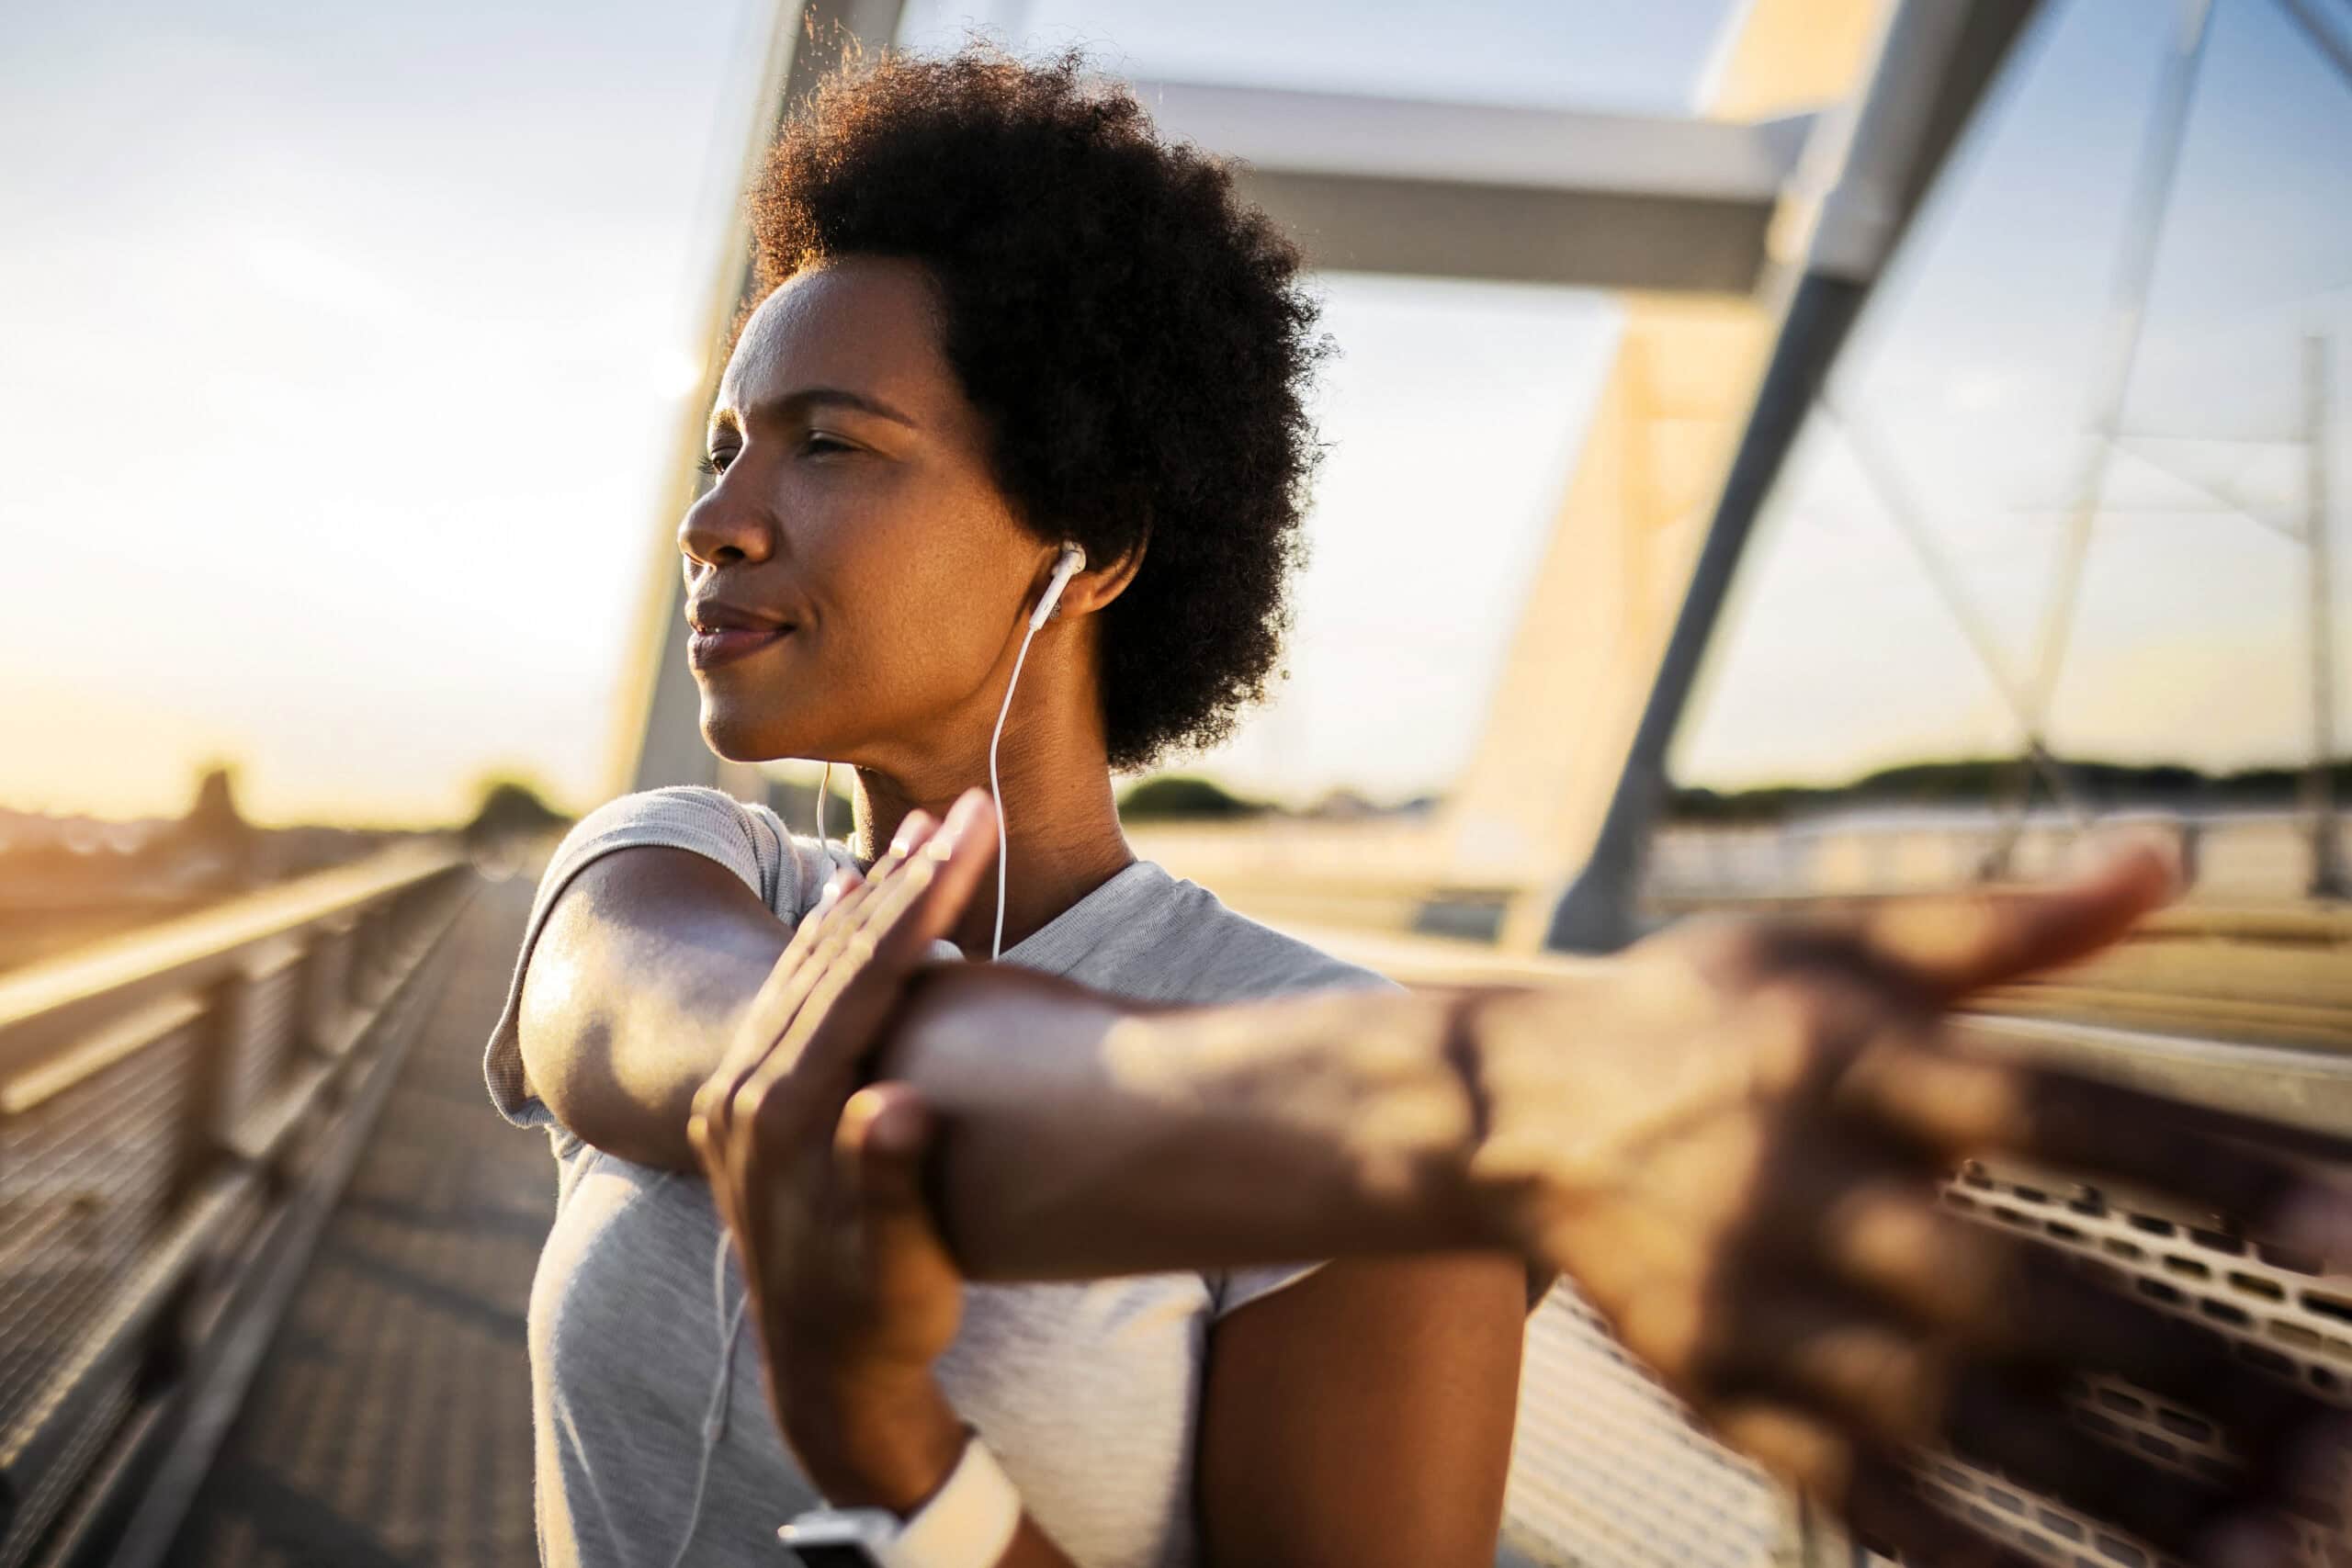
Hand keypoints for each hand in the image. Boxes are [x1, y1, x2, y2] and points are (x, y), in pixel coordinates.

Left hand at [689, 790, 999, 1509]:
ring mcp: (743, 1089)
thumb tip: (899, 1109)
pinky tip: (856, 896)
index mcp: (784, 1115)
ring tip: (925, 830)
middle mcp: (748, 1089)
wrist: (825, 1374)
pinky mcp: (753, 1095)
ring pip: (810, 962)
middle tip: (966, 804)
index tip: (974, 832)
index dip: (922, 898)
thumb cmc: (884, 1318)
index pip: (860, 978)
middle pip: (833, 953)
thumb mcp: (898, 1266)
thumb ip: (888, 1184)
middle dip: (905, 875)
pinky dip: (833, 937)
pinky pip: (795, 990)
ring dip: (872, 894)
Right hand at [1469, 841, 2351, 1565]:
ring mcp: (1752, 1305)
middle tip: (2347, 1446)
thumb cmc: (1700, 1010)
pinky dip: (1977, 1551)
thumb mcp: (1831, 935)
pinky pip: (1860, 1493)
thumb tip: (2167, 862)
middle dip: (2193, 1375)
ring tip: (2277, 1546)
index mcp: (1839, 1052)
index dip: (2204, 1171)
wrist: (1514, 1112)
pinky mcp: (1722, 1395)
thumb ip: (2004, 921)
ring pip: (1953, 1419)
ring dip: (2123, 1495)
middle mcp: (1794, 1182)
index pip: (2048, 1110)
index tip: (2348, 1235)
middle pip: (2014, 1292)